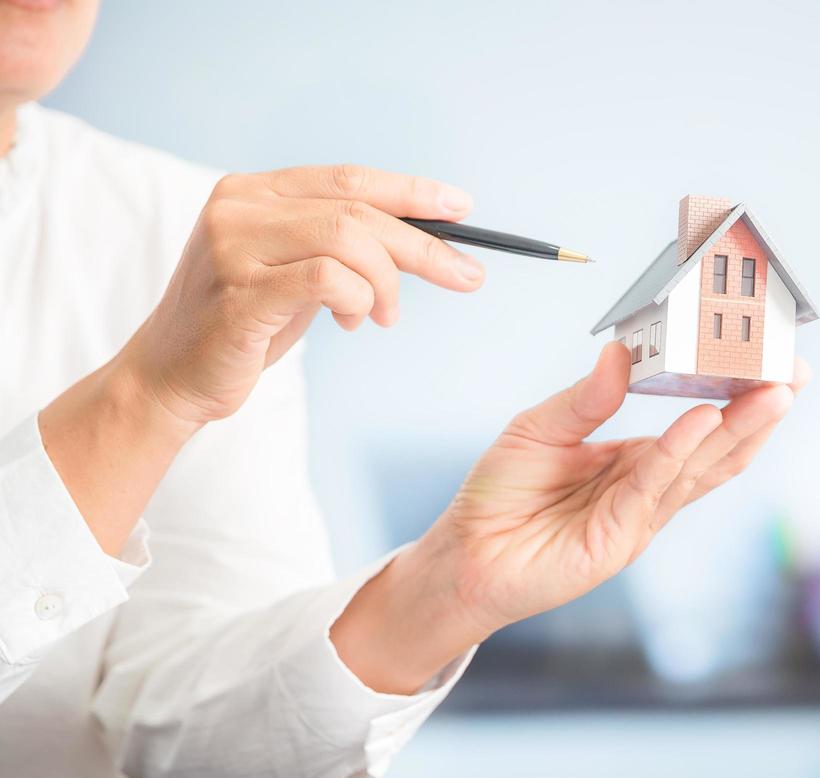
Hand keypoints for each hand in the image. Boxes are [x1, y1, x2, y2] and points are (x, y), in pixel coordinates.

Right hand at [118, 164, 484, 427]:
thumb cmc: (243, 325)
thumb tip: (422, 240)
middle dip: (423, 246)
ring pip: (348, 240)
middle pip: (357, 211)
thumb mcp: (293, 271)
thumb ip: (339, 246)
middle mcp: (239, 207)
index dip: (411, 191)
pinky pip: (327, 280)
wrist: (173, 376)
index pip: (348, 179)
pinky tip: (353, 320)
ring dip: (387, 284)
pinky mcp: (239, 293)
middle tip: (466, 276)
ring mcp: (232, 246)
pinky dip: (358, 299)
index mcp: (253, 191)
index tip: (462, 208)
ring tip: (382, 316)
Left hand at [332, 343, 809, 692]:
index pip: (698, 423)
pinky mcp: (620, 539)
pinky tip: (704, 419)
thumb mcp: (540, 428)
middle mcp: (648, 488)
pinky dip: (681, 450)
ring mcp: (640, 516)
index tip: (765, 359)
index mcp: (635, 460)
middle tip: (795, 370)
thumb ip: (585, 399)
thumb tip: (622, 353)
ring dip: (741, 429)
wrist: (465, 554)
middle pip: (718, 446)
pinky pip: (656, 486)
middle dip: (760, 410)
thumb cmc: (500, 495)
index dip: (734, 395)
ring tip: (774, 391)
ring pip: (702, 467)